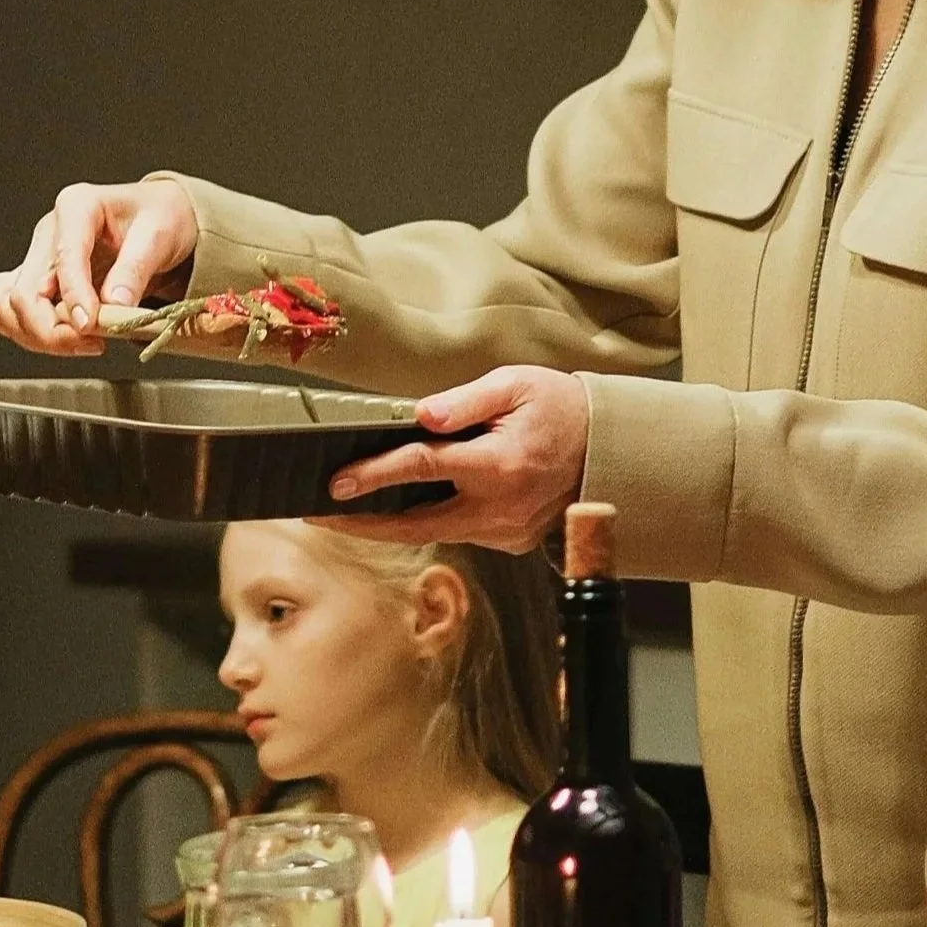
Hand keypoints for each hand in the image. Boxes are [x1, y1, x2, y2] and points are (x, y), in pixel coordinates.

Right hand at [0, 179, 199, 356]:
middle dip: (51, 328)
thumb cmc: (160, 217)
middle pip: (24, 291)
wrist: (160, 218)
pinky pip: (7, 311)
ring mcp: (39, 257)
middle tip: (91, 344)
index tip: (88, 325)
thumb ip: (135, 268)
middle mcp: (49, 231)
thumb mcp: (160, 234)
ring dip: (36, 335)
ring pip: (6, 305)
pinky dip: (26, 332)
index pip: (63, 256)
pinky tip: (62, 338)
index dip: (73, 295)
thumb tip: (114, 304)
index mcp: (77, 207)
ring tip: (81, 343)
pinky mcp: (37, 280)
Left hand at [313, 367, 588, 554]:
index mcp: (499, 464)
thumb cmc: (560, 408)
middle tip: (316, 518)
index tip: (335, 482)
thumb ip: (465, 401)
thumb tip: (422, 416)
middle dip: (361, 525)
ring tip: (344, 514)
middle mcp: (499, 507)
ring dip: (388, 526)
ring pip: (433, 534)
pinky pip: (458, 531)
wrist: (610, 449)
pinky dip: (426, 521)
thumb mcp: (517, 385)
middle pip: (414, 524)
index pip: (421, 469)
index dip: (373, 475)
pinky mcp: (510, 541)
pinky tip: (398, 509)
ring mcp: (506, 530)